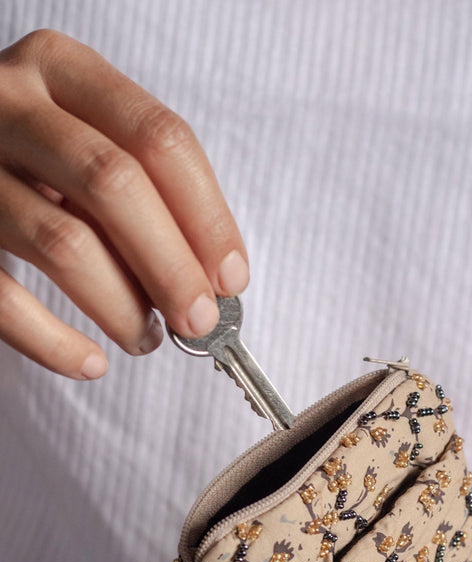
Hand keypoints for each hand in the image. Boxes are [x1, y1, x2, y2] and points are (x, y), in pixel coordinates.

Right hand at [0, 30, 248, 378]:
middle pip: (114, 184)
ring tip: (145, 337)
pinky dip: (54, 343)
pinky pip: (4, 299)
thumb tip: (212, 278)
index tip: (230, 278)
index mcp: (61, 70)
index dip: (206, 217)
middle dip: (171, 266)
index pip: (158, 138)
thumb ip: (144, 189)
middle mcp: (10, 105)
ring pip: (62, 244)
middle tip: (199, 320)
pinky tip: (90, 362)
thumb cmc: (34, 161)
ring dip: (120, 307)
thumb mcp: (87, 142)